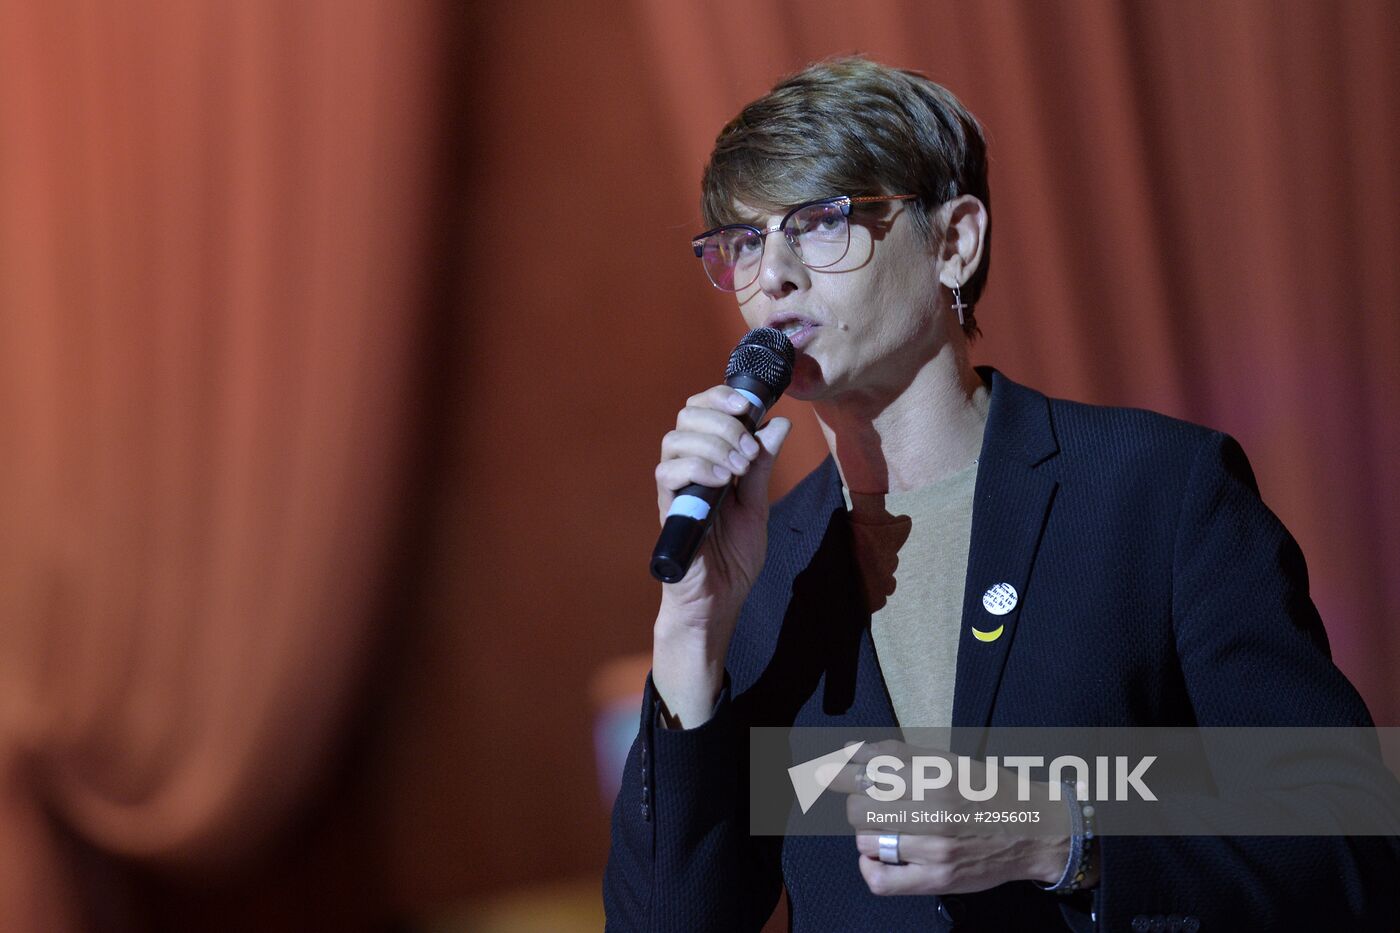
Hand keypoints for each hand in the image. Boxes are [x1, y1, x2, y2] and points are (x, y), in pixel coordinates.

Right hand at [651, 385, 790, 726]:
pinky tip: (721, 482)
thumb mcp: (758, 505)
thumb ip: (762, 465)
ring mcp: (675, 487)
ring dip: (713, 444)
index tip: (748, 405)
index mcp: (709, 460)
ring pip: (676, 439)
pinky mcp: (667, 508)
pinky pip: (669, 473)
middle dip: (722, 422)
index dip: (721, 397)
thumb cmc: (733, 558)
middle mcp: (687, 467)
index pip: (703, 409)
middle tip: (748, 450)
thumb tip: (778, 423)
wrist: (719, 601)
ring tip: (738, 469)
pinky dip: (697, 467)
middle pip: (687, 416)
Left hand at [829, 740, 1080, 895]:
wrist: (1037, 831)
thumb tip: (848, 751)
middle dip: (858, 804)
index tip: (825, 773)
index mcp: (935, 774)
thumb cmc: (989, 792)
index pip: (868, 770)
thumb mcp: (949, 761)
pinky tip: (875, 859)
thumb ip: (898, 755)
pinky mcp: (938, 878)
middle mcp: (934, 808)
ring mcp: (935, 846)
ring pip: (866, 841)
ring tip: (885, 830)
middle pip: (860, 807)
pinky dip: (869, 869)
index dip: (839, 772)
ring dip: (866, 834)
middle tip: (872, 805)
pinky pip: (882, 880)